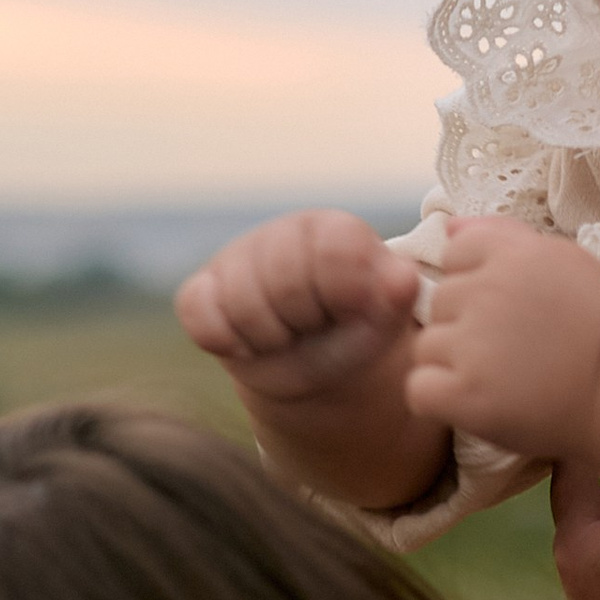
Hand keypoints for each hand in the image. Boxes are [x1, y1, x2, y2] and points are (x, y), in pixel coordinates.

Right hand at [175, 211, 421, 405]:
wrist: (319, 369)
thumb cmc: (356, 335)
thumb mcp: (385, 319)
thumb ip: (395, 296)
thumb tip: (401, 280)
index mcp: (335, 229)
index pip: (331, 253)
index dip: (340, 296)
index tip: (351, 311)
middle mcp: (284, 232)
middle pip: (281, 280)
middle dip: (302, 321)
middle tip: (315, 327)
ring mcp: (237, 257)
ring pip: (239, 301)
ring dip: (268, 337)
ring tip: (287, 336)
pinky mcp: (201, 288)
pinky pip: (198, 312)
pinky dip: (225, 339)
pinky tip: (249, 342)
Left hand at [404, 220, 599, 453]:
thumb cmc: (595, 325)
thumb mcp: (561, 261)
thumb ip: (502, 235)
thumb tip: (448, 226)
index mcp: (511, 255)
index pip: (454, 254)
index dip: (477, 282)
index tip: (512, 308)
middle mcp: (488, 293)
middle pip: (437, 302)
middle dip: (464, 323)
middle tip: (512, 348)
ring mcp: (474, 345)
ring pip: (426, 346)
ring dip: (452, 364)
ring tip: (501, 377)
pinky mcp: (466, 394)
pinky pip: (419, 389)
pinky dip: (440, 399)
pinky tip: (477, 401)